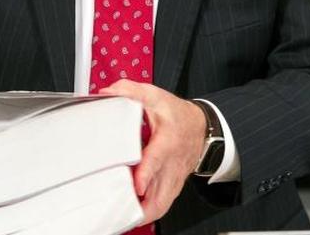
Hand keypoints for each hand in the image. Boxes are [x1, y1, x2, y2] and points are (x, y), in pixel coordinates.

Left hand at [101, 80, 206, 223]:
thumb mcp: (156, 96)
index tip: (137, 185)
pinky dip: (146, 212)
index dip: (146, 174)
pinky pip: (161, 206)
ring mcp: (173, 178)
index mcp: (167, 141)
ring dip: (141, 214)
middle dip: (141, 208)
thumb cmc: (178, 115)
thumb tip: (108, 94)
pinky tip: (131, 212)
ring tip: (121, 217)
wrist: (201, 127)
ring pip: (160, 206)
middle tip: (120, 211)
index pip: (157, 159)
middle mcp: (171, 164)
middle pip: (160, 195)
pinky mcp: (172, 186)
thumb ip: (130, 92)